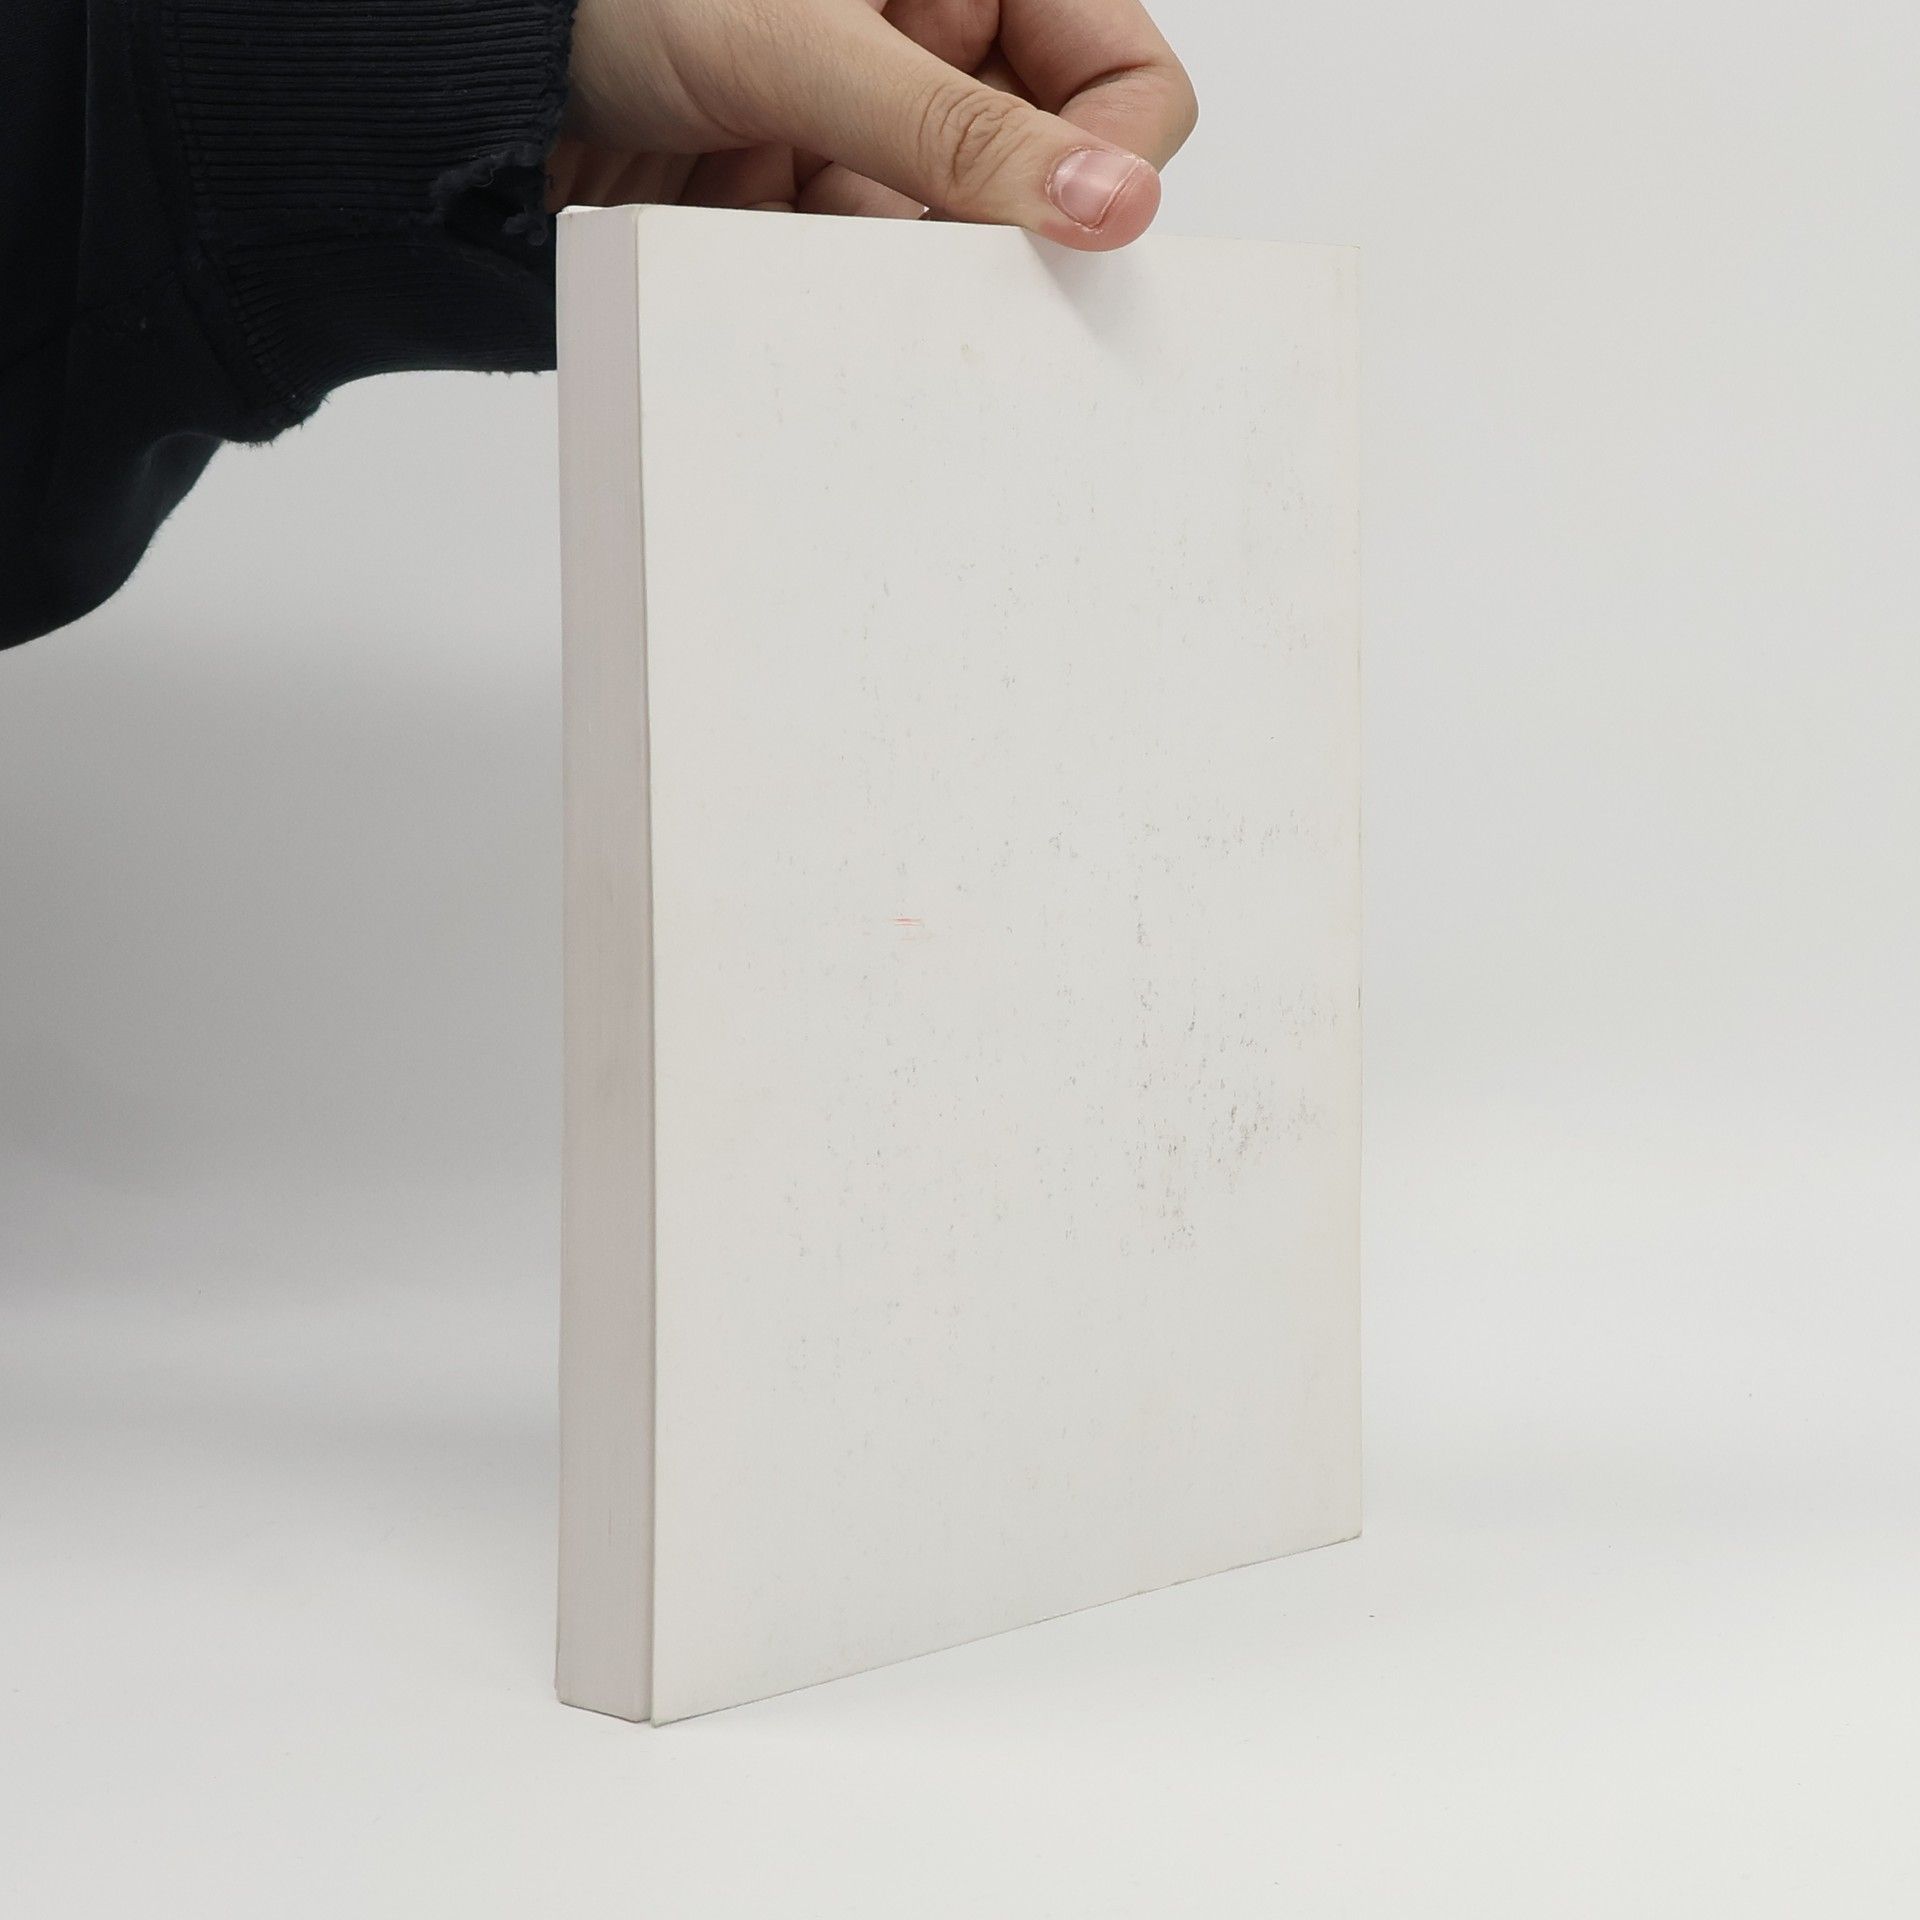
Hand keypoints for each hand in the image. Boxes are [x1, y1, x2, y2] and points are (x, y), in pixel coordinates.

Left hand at [552, 0, 1196, 250]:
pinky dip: (827, 288)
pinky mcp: (803, 201)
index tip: (1075, 233)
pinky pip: (863, 276)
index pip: (1116, 72)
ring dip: (890, 263)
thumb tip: (1106, 203)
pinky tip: (767, 249)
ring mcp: (861, 127)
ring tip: (804, 229)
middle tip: (918, 244)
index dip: (1112, 156)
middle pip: (1033, 174)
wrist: (452, 76)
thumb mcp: (798, 43)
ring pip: (945, 240)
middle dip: (985, 229)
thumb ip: (957, 131)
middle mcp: (922, 40)